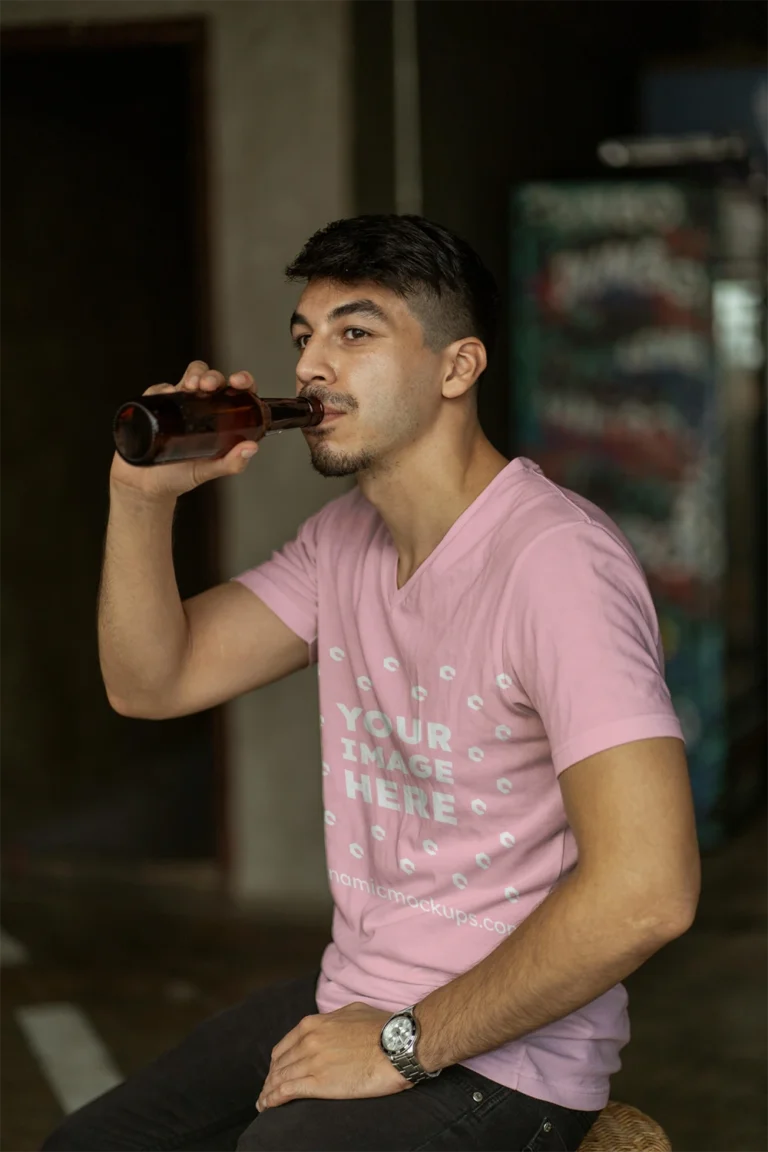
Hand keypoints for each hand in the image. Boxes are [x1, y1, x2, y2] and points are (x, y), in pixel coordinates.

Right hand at [110, 360, 259, 500]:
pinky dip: (164, 388)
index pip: (236, 392)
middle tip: (210, 386)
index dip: (242, 381)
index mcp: (220, 419)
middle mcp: (201, 407)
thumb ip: (232, 463)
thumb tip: (251, 447)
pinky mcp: (156, 405)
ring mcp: (179, 405)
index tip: (239, 382)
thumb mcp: (209, 471)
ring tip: (193, 386)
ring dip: (194, 374)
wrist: (145, 485)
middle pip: (211, 379)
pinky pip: (159, 389)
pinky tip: (168, 394)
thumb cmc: (179, 476)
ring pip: (190, 376)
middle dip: (213, 376)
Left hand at [256, 1002, 410, 1112]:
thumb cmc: (382, 1027)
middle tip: (268, 1090)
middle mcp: (308, 1040)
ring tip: (263, 1102)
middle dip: (271, 1078)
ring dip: (268, 1091)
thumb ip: (334, 1019)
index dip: (279, 1061)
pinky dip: (273, 1099)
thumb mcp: (352, 1011)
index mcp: (314, 1024)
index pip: (286, 1045)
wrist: (397, 1043)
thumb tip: (331, 1024)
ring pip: (280, 1078)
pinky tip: (268, 1106)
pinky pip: (286, 1091)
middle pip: (280, 1063)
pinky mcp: (319, 1083)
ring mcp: (312, 1061)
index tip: (277, 1071)